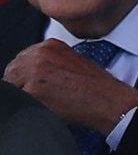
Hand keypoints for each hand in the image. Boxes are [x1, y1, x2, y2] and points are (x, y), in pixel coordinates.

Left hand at [4, 41, 137, 137]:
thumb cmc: (98, 88)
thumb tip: (35, 76)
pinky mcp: (34, 90)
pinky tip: (45, 109)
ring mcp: (34, 71)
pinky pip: (18, 100)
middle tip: (35, 98)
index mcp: (49, 46)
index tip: (28, 85)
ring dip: (23, 96)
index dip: (23, 76)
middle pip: (12, 71)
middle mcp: (39, 54)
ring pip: (12, 86)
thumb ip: (51, 64)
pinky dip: (27, 107)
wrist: (108, 100)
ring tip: (43, 104)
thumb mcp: (73, 63)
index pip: (21, 59)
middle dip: (20, 86)